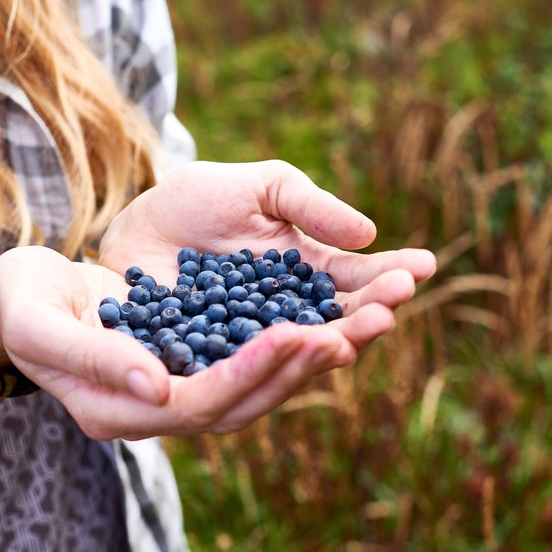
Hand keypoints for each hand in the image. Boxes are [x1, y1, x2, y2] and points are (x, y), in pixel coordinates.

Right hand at [0, 246, 360, 438]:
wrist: (22, 295)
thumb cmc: (21, 303)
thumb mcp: (41, 323)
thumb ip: (95, 358)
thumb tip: (159, 388)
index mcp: (120, 412)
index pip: (200, 405)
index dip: (251, 374)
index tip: (300, 336)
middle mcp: (158, 410)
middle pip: (243, 403)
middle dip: (302, 367)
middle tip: (357, 329)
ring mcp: (178, 387)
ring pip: (257, 384)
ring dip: (311, 354)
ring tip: (363, 322)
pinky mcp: (193, 359)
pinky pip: (251, 357)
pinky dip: (292, 338)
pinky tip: (330, 312)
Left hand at [98, 159, 435, 349]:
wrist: (129, 223)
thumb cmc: (194, 200)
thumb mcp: (258, 187)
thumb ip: (308, 206)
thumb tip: (368, 235)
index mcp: (304, 273)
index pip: (356, 279)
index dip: (388, 275)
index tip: (422, 265)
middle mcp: (284, 314)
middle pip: (336, 321)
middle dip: (367, 314)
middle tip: (393, 306)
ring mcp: (248, 341)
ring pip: (296, 351)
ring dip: (327, 345)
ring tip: (352, 336)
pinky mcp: (207, 359)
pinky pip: (240, 364)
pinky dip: (265, 362)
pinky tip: (289, 352)